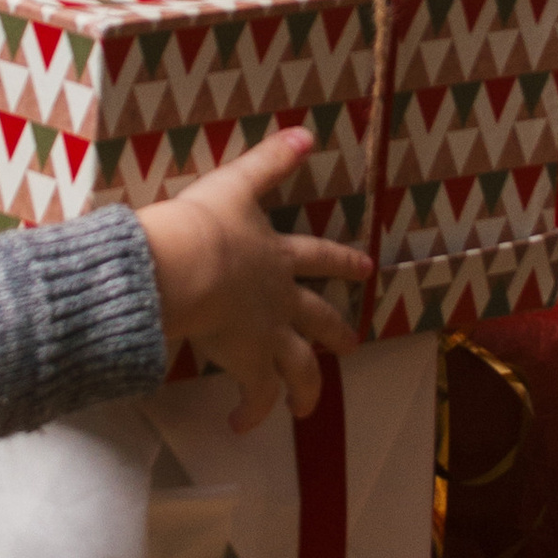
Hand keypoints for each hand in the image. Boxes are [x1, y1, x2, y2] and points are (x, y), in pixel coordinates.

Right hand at [137, 126, 371, 431]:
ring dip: (304, 389)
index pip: (320, 258)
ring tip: (305, 409)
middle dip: (336, 333)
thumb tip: (306, 132)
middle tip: (352, 345)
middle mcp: (281, 299)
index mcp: (278, 257)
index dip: (344, 263)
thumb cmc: (206, 223)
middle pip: (319, 320)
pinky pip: (255, 396)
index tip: (368, 269)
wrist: (190, 264)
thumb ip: (270, 161)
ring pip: (299, 367)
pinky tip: (240, 425)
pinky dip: (252, 411)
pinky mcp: (247, 363)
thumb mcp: (238, 182)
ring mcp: (268, 334)